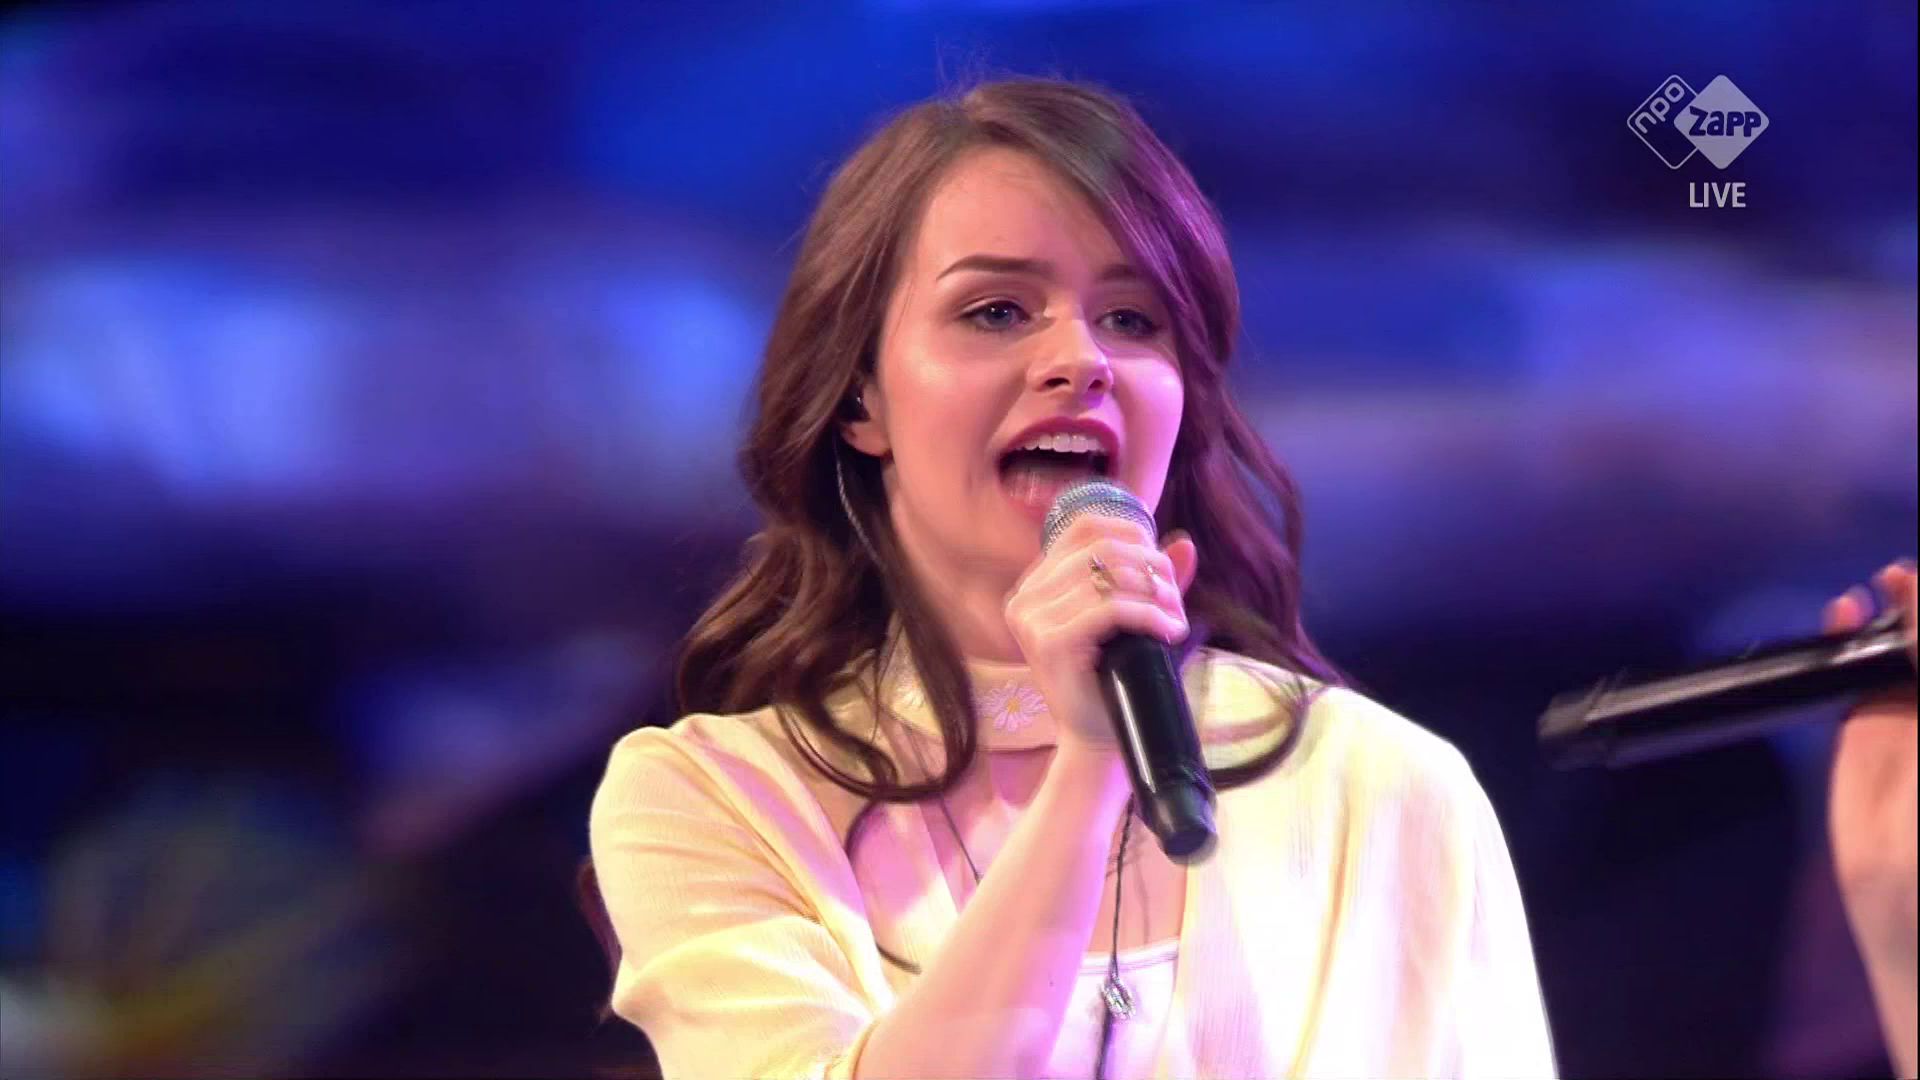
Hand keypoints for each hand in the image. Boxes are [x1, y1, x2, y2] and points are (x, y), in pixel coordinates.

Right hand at [1002, 516, 1198, 753]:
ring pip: (1108, 577)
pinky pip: (1111, 609)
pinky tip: (1169, 630)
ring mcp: (1032, 620)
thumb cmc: (1113, 680)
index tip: (1163, 564)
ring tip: (1175, 618)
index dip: (1131, 532)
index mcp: (1036, 585)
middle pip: (1100, 548)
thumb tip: (1184, 544)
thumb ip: (1152, 581)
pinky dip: (1149, 615)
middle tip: (1176, 599)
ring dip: (1155, 593)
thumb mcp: (1132, 621)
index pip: (1084, 527)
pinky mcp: (1050, 643)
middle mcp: (1025, 598)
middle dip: (1151, 566)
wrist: (1096, 740)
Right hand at [1824, 558, 1916, 1076]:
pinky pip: (1854, 670)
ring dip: (1897, 610)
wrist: (1913, 901)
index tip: (1916, 579)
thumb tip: (1911, 598)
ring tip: (1890, 584)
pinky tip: (1846, 611)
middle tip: (1907, 578)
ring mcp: (1910, 713)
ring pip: (1899, 645)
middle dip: (1919, 606)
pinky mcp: (1865, 726)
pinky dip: (1847, 638)